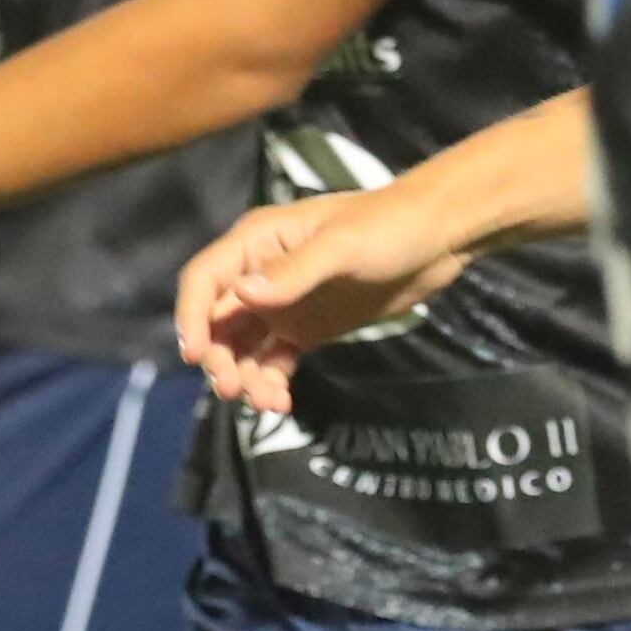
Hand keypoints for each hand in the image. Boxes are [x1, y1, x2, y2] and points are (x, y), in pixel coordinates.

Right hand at [173, 190, 466, 410]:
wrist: (438, 239)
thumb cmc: (390, 227)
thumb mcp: (342, 247)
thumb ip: (293, 272)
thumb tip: (240, 295)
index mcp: (257, 240)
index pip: (204, 279)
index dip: (192, 317)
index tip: (197, 357)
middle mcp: (260, 274)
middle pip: (217, 321)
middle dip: (219, 358)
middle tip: (235, 389)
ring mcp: (283, 304)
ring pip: (243, 348)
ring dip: (246, 377)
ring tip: (269, 402)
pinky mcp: (305, 328)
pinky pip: (272, 361)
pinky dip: (270, 382)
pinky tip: (282, 401)